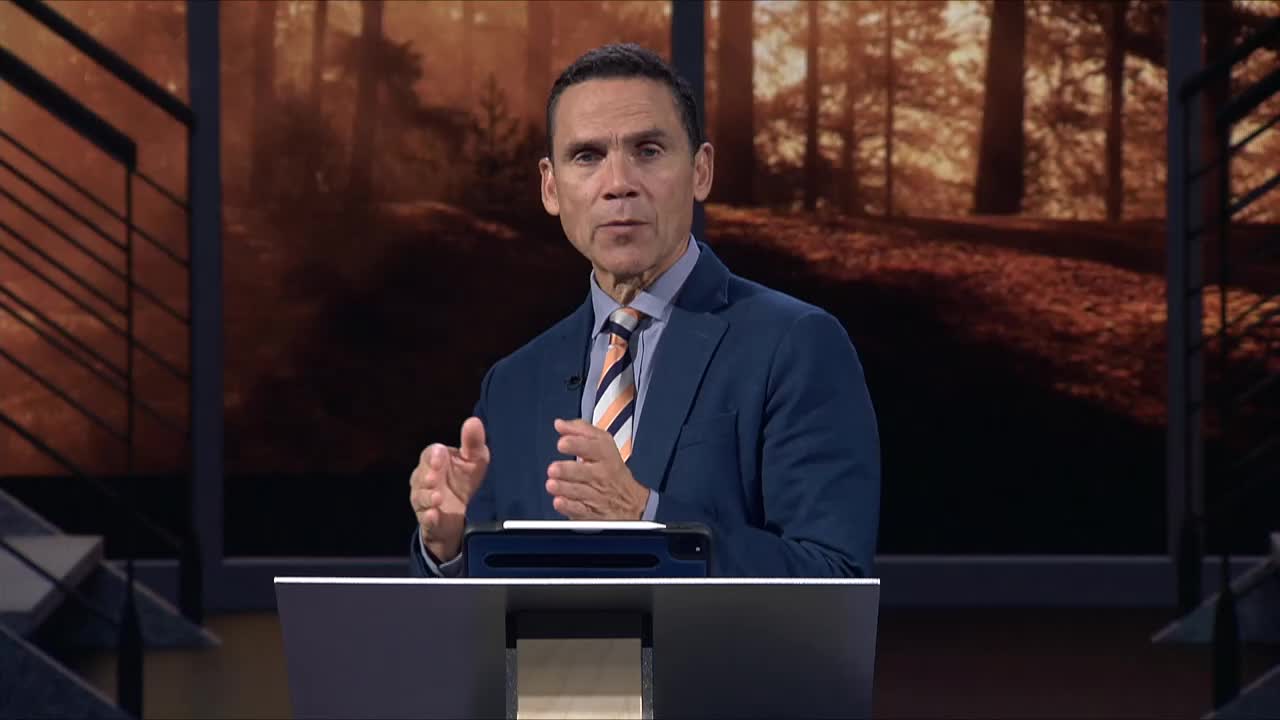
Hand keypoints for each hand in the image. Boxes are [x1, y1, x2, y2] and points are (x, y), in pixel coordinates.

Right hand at [409, 417, 489, 562]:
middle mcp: (423, 480)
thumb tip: (473, 421)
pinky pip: (425, 519)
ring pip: (419, 497)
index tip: (440, 454)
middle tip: (434, 477)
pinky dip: (428, 517)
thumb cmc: (462, 480)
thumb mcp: (474, 460)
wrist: (459, 515)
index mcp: (434, 462)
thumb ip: (473, 442)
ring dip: (426, 496)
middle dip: (427, 475)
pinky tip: (433, 515)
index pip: (429, 454)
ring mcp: (423, 501)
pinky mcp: (428, 520)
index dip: (433, 455)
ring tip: (437, 497)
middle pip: (420, 475)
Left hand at [546, 418, 649, 519]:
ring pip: (579, 491)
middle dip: (567, 470)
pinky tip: (559, 501)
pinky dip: (569, 506)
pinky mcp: (590, 511)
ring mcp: (596, 493)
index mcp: (605, 454)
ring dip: (564, 488)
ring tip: (552, 484)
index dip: (576, 444)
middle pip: (583, 471)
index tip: (562, 443)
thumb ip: (581, 430)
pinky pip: (579, 510)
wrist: (630, 501)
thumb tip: (561, 424)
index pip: (592, 447)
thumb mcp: (603, 443)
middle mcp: (601, 474)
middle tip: (554, 468)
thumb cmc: (611, 469)